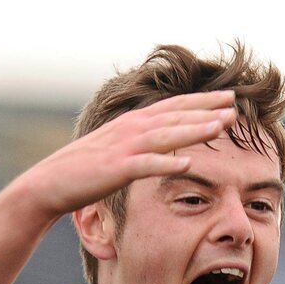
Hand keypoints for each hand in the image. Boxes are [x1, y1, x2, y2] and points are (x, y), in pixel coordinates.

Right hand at [16, 90, 237, 220]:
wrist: (49, 184)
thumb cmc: (84, 172)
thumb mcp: (117, 151)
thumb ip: (140, 144)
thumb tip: (166, 148)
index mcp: (133, 124)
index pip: (174, 108)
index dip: (202, 102)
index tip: (228, 99)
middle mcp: (131, 129)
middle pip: (176, 116)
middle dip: (207, 110)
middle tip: (235, 106)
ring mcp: (124, 148)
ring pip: (166, 135)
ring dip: (195, 129)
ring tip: (221, 126)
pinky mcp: (115, 170)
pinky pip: (145, 166)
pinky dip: (166, 163)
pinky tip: (187, 164)